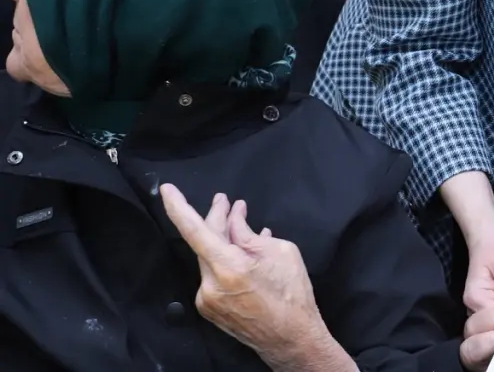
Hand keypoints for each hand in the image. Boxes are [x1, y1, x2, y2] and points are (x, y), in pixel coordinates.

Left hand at [159, 185, 343, 370]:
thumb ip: (249, 234)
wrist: (291, 338)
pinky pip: (213, 275)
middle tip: (226, 202)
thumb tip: (233, 219)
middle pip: (204, 242)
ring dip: (223, 240)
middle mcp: (210, 284)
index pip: (194, 230)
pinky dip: (225, 261)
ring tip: (241, 225)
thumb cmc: (292, 294)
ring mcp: (206, 299)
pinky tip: (244, 254)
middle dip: (216, 219)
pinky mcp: (208, 308)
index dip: (178, 207)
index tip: (166, 190)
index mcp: (228, 267)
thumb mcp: (280, 252)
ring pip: (209, 259)